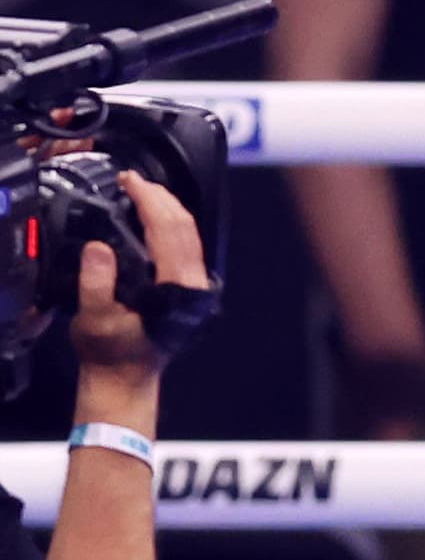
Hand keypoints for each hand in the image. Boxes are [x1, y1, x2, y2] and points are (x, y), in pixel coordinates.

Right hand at [68, 171, 211, 386]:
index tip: (130, 182)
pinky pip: (185, 243)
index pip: (168, 230)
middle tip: (133, 180)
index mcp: (177, 288)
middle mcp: (193, 282)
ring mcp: (195, 283)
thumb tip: (99, 247)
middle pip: (184, 225)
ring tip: (141, 191)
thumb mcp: (95, 321)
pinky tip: (152, 216)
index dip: (150, 201)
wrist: (125, 379)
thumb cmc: (111, 353)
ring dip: (166, 208)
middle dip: (160, 197)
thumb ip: (97, 284)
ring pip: (188, 232)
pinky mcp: (188, 285)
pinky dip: (169, 224)